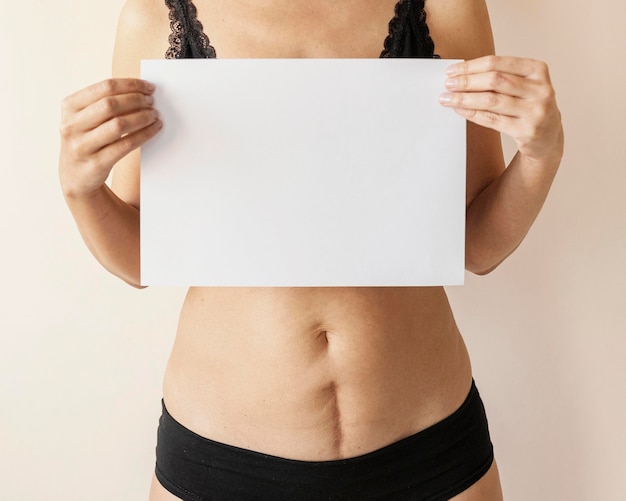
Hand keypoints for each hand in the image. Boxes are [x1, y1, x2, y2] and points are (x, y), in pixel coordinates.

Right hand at [59, 78, 160, 197]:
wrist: (75, 177)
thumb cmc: (87, 141)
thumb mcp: (84, 118)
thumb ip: (103, 103)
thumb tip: (140, 91)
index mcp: (69, 106)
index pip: (104, 87)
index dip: (130, 85)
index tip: (148, 87)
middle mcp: (72, 125)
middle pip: (111, 104)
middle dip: (136, 100)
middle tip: (151, 102)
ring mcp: (82, 145)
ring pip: (118, 125)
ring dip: (142, 118)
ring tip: (154, 115)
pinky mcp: (96, 163)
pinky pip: (126, 145)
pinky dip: (144, 134)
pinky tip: (154, 129)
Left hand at [439, 55, 563, 164]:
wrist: (547, 138)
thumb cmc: (529, 106)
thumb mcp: (523, 85)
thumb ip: (500, 77)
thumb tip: (461, 74)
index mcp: (538, 70)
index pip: (498, 63)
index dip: (471, 66)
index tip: (452, 71)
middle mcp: (540, 89)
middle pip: (494, 80)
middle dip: (466, 82)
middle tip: (447, 85)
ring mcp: (535, 111)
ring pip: (492, 100)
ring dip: (465, 99)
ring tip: (448, 98)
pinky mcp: (527, 131)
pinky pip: (493, 120)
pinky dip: (473, 114)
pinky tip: (460, 110)